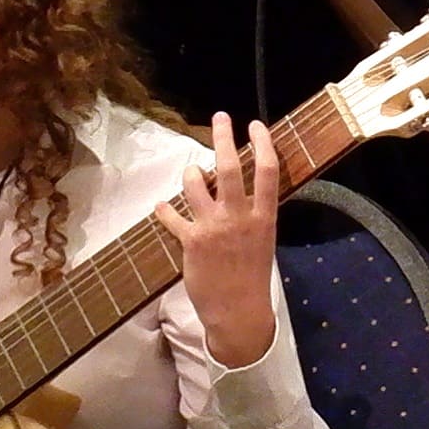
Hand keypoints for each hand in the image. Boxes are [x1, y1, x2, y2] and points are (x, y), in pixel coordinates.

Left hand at [167, 116, 284, 368]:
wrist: (239, 312)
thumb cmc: (252, 277)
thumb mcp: (262, 242)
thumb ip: (253, 215)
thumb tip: (240, 190)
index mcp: (263, 217)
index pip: (267, 171)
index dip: (262, 143)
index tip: (255, 124)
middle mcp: (239, 217)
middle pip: (228, 167)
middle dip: (223, 137)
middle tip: (220, 117)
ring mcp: (213, 228)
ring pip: (195, 184)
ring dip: (190, 173)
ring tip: (192, 172)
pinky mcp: (191, 241)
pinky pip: (171, 216)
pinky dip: (164, 210)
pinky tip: (161, 207)